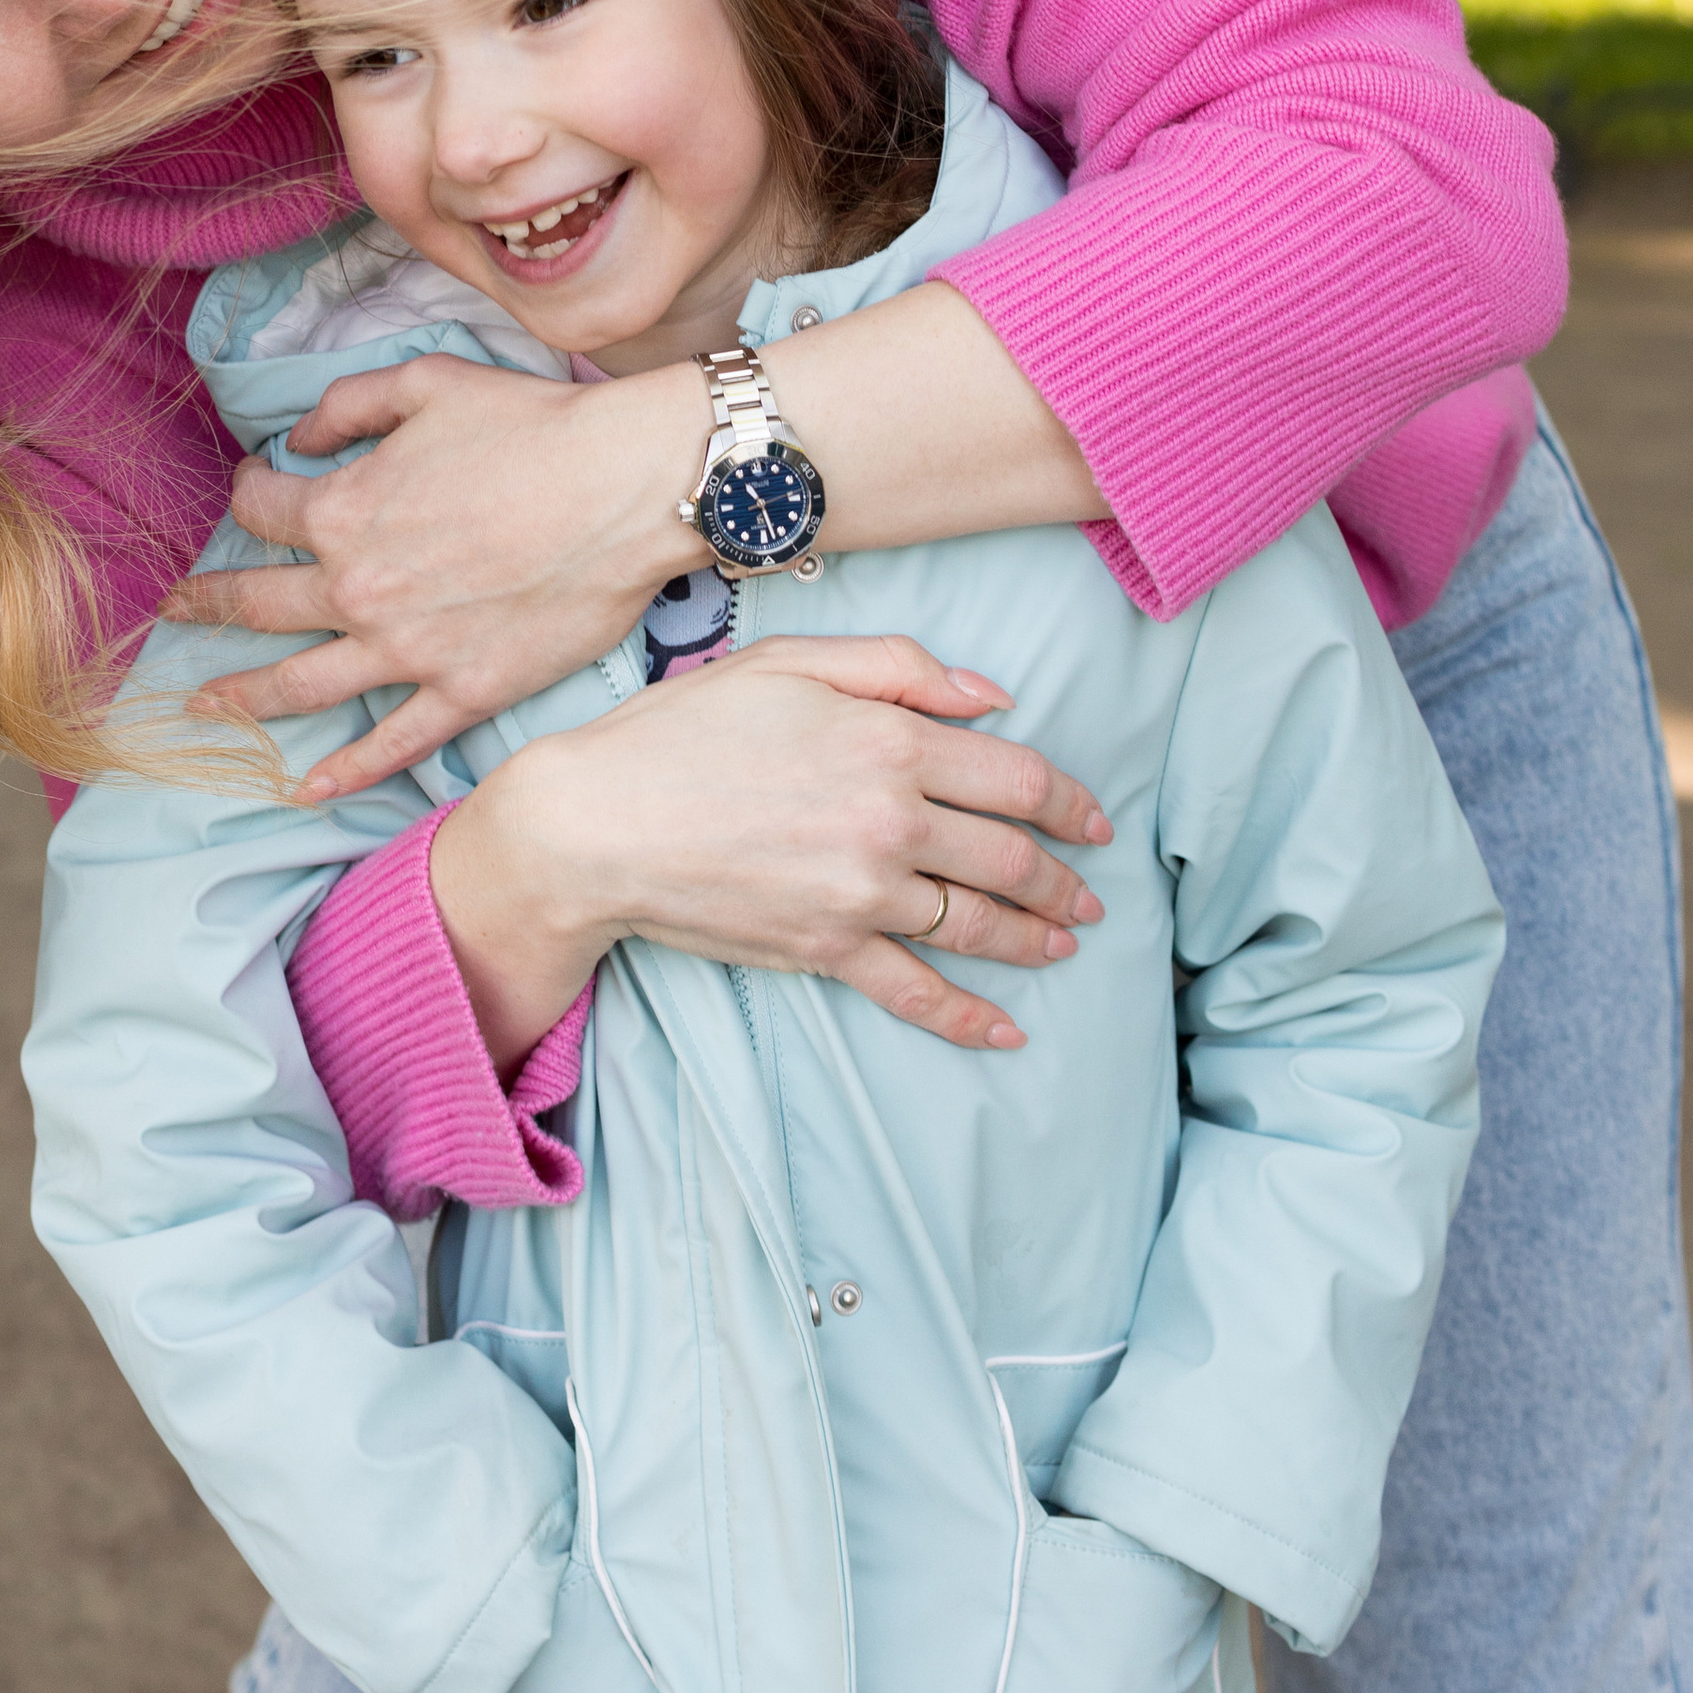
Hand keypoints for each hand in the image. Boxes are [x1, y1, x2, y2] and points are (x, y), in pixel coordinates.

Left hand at [166, 355, 702, 795]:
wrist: (625, 487)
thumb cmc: (532, 425)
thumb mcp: (426, 381)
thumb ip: (347, 405)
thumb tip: (296, 436)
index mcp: (343, 511)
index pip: (260, 512)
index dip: (247, 493)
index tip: (253, 490)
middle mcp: (359, 589)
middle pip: (257, 605)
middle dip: (205, 604)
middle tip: (178, 610)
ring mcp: (408, 652)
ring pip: (300, 685)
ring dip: (243, 697)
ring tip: (204, 708)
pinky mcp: (463, 693)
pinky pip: (392, 745)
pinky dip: (345, 773)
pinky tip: (306, 789)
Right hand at [426, 635, 1112, 1070]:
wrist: (598, 822)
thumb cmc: (684, 729)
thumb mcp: (791, 661)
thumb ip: (899, 667)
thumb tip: (993, 697)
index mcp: (889, 740)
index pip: (1018, 778)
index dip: (1070, 802)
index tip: (1094, 821)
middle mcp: (891, 820)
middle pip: (1011, 857)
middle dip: (1064, 880)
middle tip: (1090, 895)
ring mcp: (862, 892)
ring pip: (978, 925)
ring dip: (1034, 938)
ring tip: (1064, 944)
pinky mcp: (827, 948)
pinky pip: (916, 992)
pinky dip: (968, 1017)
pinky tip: (1004, 1031)